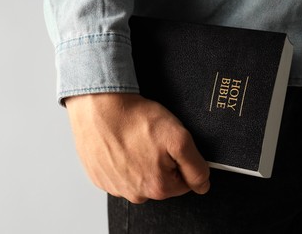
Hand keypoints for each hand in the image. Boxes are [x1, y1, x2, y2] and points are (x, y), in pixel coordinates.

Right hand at [65, 93, 209, 203]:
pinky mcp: (99, 177)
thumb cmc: (134, 120)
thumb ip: (196, 166)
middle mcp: (135, 194)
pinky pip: (118, 174)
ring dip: (138, 162)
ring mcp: (114, 187)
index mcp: (158, 188)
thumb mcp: (179, 138)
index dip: (179, 159)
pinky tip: (118, 145)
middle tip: (149, 139)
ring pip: (138, 178)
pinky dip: (120, 162)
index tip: (166, 144)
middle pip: (159, 181)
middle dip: (159, 162)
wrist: (98, 107)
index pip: (183, 181)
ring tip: (132, 140)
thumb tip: (202, 185)